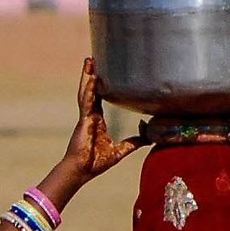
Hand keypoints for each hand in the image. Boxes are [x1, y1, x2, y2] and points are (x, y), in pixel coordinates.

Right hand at [62, 58, 142, 185]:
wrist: (81, 171)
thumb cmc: (96, 163)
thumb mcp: (121, 150)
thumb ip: (134, 141)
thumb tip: (148, 134)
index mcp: (97, 122)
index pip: (99, 99)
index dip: (100, 86)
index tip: (101, 74)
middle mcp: (90, 117)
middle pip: (91, 91)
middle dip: (91, 75)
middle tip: (93, 59)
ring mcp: (86, 117)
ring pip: (87, 92)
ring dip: (88, 76)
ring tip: (89, 61)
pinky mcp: (84, 121)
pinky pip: (87, 101)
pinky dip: (89, 89)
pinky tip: (92, 78)